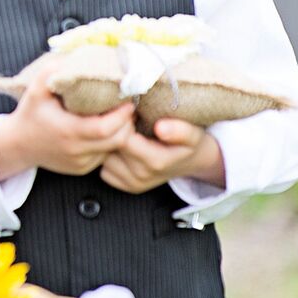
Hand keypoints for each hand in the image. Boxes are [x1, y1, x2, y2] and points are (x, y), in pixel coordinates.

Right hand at [0, 65, 134, 177]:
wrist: (18, 145)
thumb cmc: (30, 112)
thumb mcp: (37, 88)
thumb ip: (55, 71)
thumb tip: (78, 57)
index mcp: (67, 131)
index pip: (105, 128)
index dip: (122, 115)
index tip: (128, 100)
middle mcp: (75, 151)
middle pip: (117, 140)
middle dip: (128, 123)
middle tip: (129, 105)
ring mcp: (80, 163)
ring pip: (113, 149)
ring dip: (121, 133)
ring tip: (121, 115)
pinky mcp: (82, 168)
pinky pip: (105, 155)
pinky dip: (110, 142)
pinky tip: (106, 128)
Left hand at [99, 118, 219, 194]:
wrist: (191, 161)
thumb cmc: (189, 142)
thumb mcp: (193, 133)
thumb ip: (180, 130)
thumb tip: (161, 128)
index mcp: (155, 161)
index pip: (123, 138)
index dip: (122, 121)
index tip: (130, 110)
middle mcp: (141, 176)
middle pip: (111, 147)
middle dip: (114, 130)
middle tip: (125, 118)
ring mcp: (132, 183)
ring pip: (104, 158)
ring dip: (109, 144)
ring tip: (124, 132)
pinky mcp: (125, 186)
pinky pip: (104, 169)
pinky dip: (109, 157)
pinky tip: (122, 148)